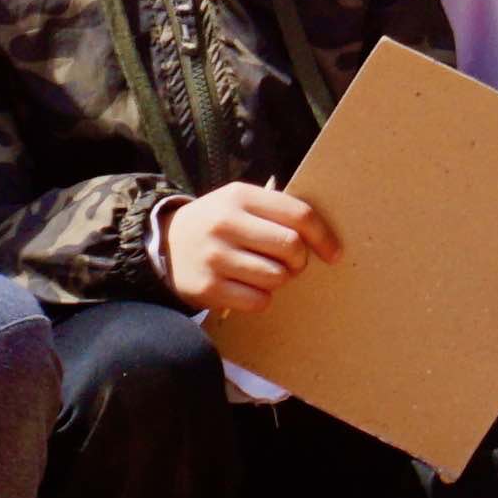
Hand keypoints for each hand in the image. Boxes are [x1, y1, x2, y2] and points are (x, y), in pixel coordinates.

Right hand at [161, 181, 334, 316]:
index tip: (333, 253)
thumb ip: (276, 212)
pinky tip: (247, 287)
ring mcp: (214, 256)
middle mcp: (225, 223)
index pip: (298, 215)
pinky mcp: (208, 286)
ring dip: (278, 280)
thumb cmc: (217, 224)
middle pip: (291, 247)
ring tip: (262, 273)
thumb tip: (324, 238)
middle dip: (299, 261)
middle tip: (290, 264)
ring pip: (276, 277)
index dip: (324, 236)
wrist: (164, 244)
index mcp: (239, 196)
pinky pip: (258, 301)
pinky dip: (260, 298)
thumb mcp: (239, 204)